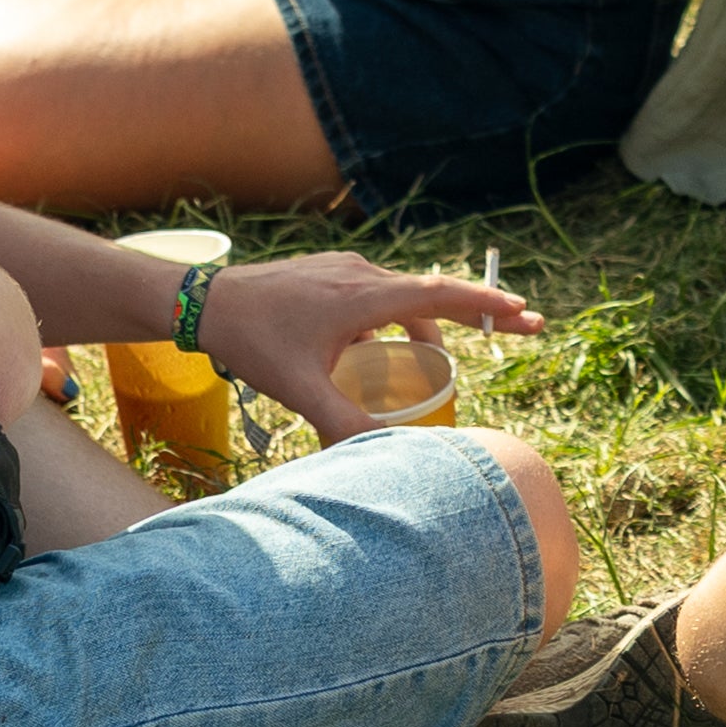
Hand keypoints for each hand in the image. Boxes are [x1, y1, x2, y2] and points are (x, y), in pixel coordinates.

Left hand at [200, 247, 538, 438]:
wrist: (202, 301)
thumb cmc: (251, 340)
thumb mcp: (299, 388)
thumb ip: (341, 422)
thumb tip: (384, 457)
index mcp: (364, 297)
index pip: (440, 294)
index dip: (485, 303)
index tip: (522, 311)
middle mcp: (362, 275)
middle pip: (434, 293)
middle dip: (479, 311)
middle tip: (521, 326)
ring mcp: (345, 270)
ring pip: (404, 297)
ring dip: (430, 324)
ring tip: (435, 365)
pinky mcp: (330, 273)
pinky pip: (378, 295)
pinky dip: (396, 319)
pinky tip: (375, 351)